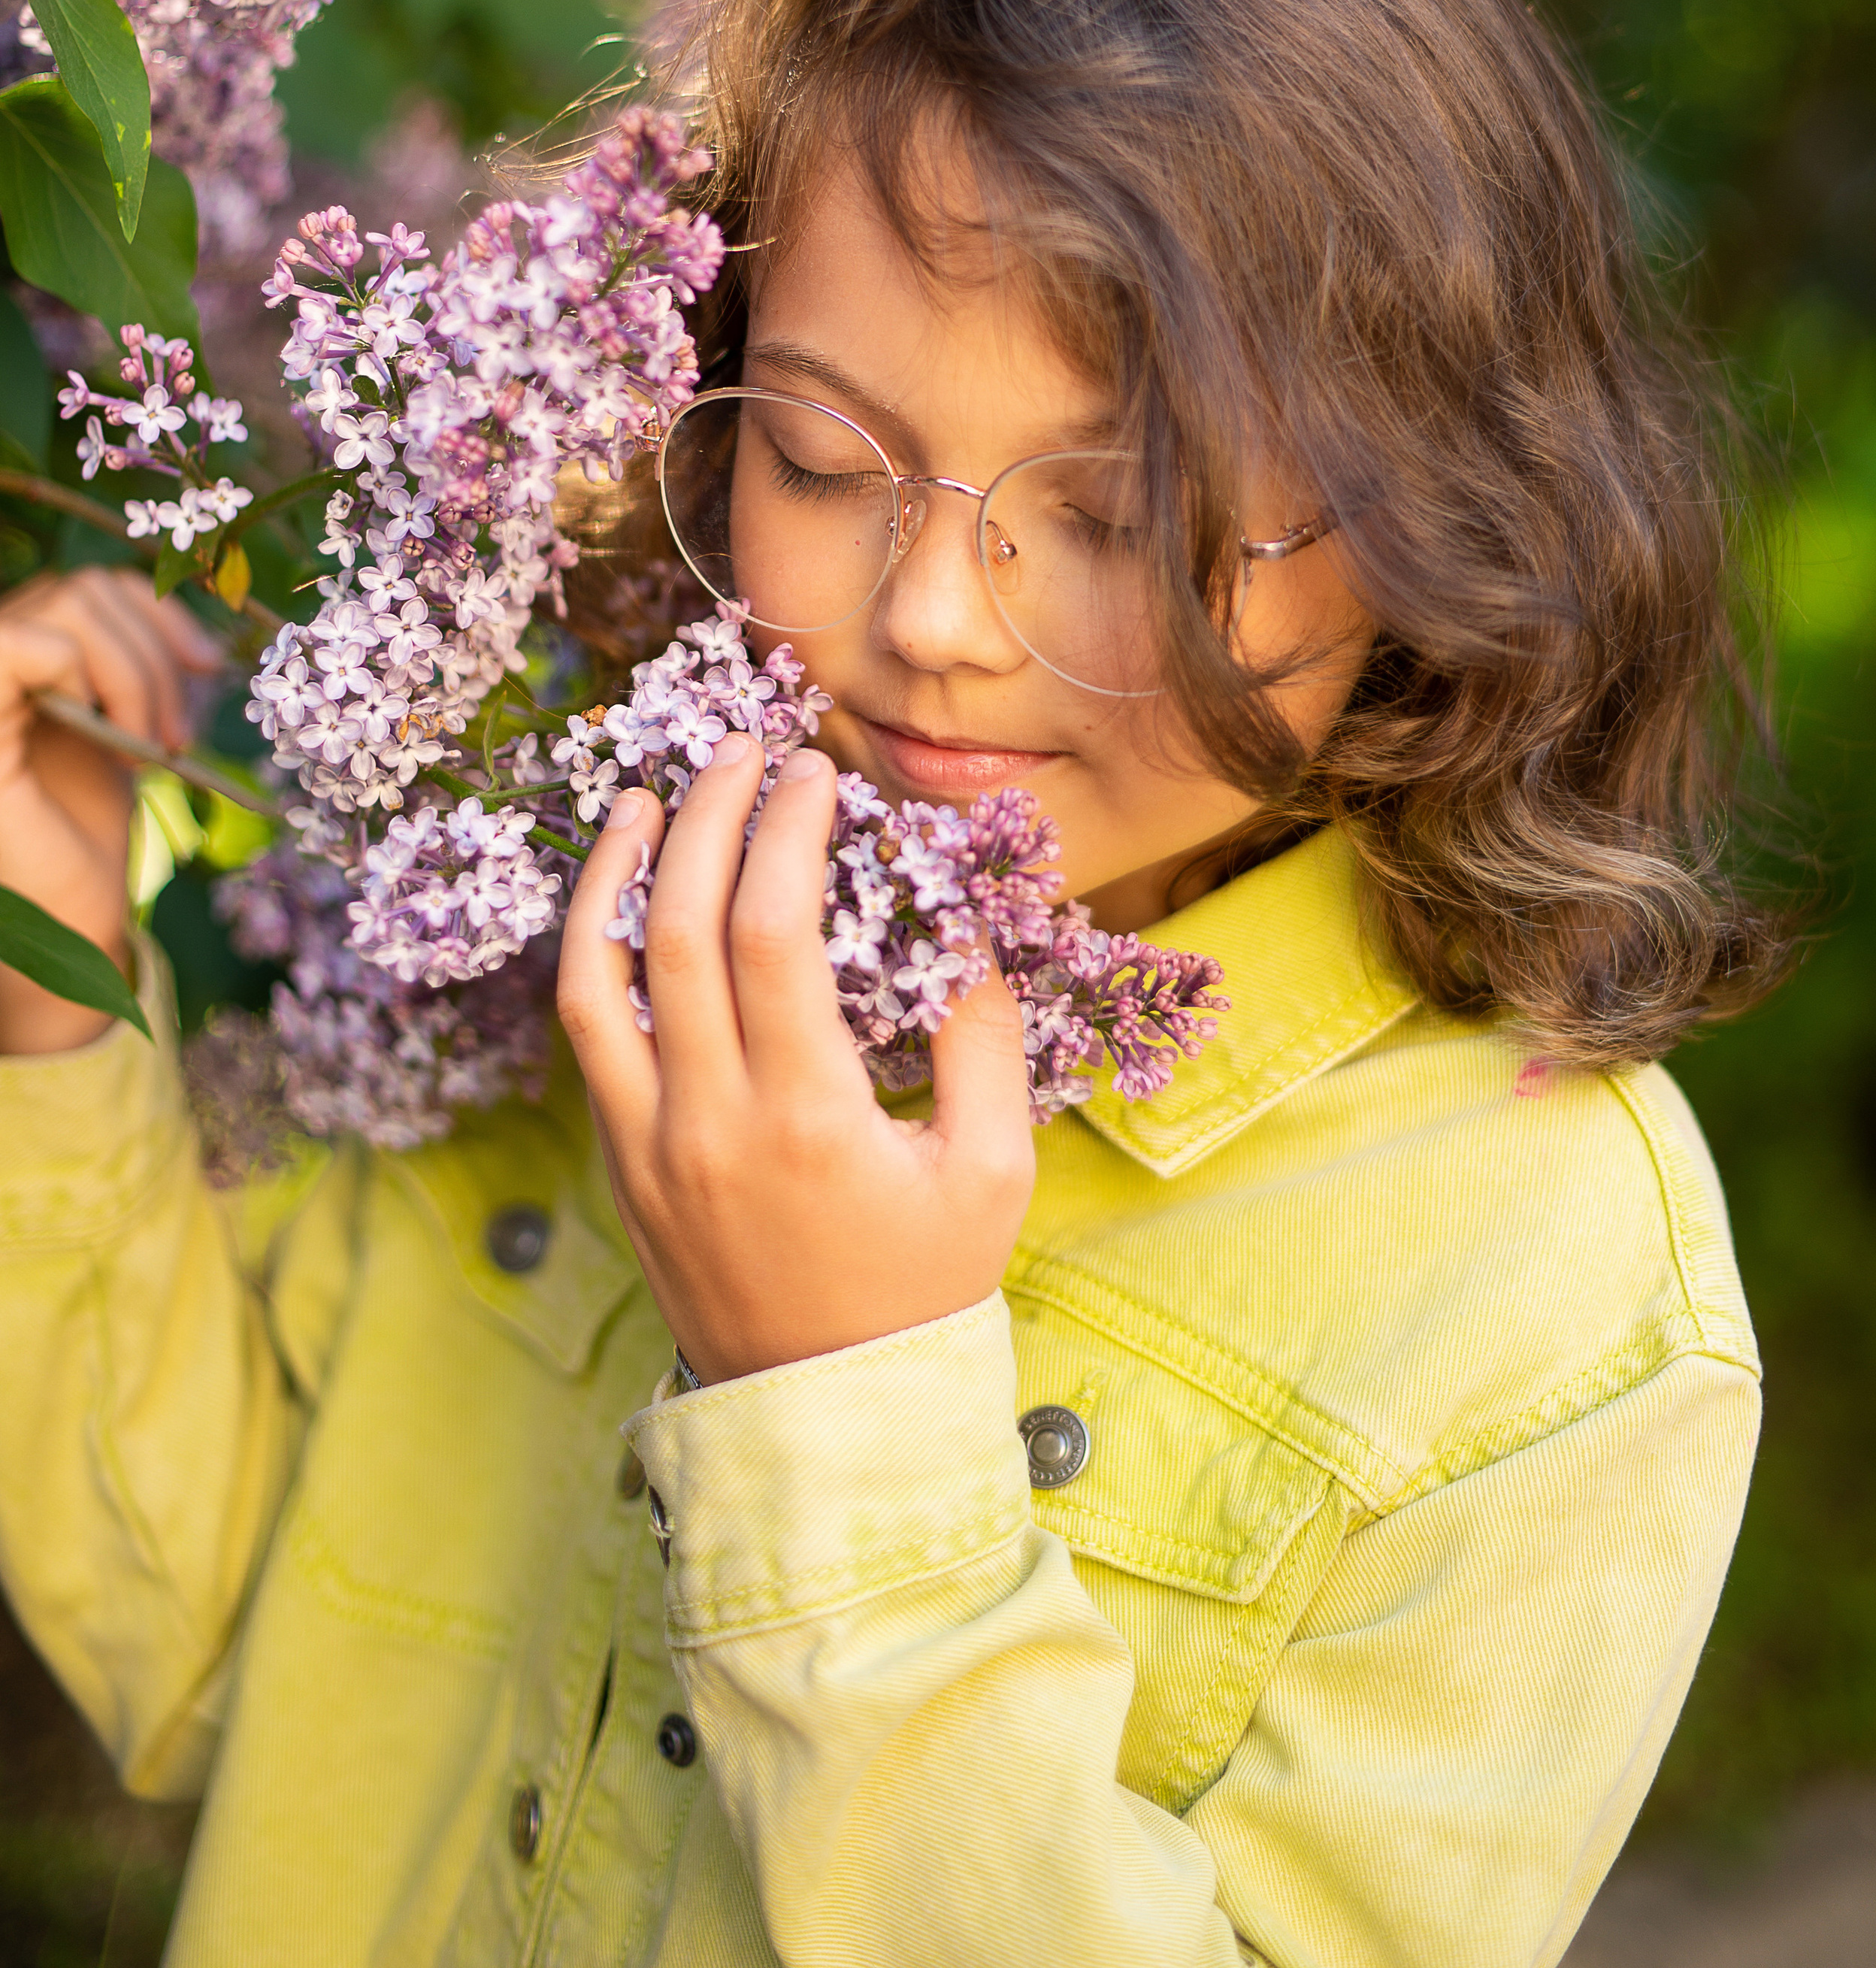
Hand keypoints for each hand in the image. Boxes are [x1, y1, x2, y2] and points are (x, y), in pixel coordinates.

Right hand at [0, 568, 224, 1055]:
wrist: (66, 917)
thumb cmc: (86, 833)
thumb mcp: (121, 727)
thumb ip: (133, 667)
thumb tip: (204, 638)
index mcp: (19, 659)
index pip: (92, 585)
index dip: (161, 614)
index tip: (210, 669)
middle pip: (85, 587)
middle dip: (156, 655)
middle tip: (178, 737)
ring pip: (67, 604)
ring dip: (135, 674)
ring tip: (150, 749)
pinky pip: (19, 644)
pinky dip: (81, 673)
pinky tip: (104, 735)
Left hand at [557, 734, 1037, 1384]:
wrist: (829, 1418)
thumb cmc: (922, 1290)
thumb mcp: (992, 1171)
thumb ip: (981, 1041)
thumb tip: (958, 924)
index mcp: (805, 1119)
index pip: (770, 931)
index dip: (785, 832)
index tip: (813, 773)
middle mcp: (707, 1124)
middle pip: (677, 930)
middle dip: (706, 818)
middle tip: (743, 753)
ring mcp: (646, 1147)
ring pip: (595, 980)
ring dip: (616, 874)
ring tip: (645, 798)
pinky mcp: (619, 1167)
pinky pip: (587, 1040)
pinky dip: (595, 953)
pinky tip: (625, 900)